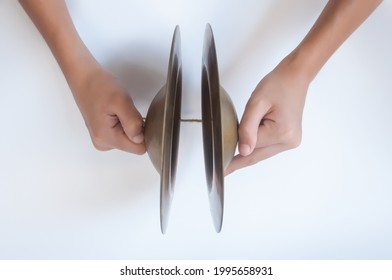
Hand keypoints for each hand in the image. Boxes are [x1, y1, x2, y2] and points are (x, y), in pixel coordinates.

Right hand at [72, 67, 145, 153]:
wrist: (83, 77)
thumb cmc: (100, 86)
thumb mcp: (121, 101)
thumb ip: (133, 122)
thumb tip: (140, 138)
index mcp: (107, 138)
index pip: (139, 148)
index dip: (145, 133)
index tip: (139, 117)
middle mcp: (103, 143)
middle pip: (133, 145)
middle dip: (136, 128)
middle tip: (126, 111)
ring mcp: (102, 139)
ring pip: (128, 139)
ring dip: (130, 125)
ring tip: (119, 110)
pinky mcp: (102, 133)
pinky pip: (122, 134)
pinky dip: (124, 123)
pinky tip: (116, 112)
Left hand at [225, 59, 308, 174]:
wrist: (295, 76)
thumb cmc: (277, 84)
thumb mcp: (256, 103)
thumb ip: (247, 128)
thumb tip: (243, 151)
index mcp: (282, 133)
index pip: (251, 148)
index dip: (234, 157)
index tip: (222, 170)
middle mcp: (289, 141)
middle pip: (257, 156)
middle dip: (239, 160)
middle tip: (223, 170)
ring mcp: (291, 141)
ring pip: (262, 153)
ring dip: (249, 151)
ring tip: (232, 156)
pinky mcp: (289, 138)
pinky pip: (268, 147)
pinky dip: (257, 146)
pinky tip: (247, 146)